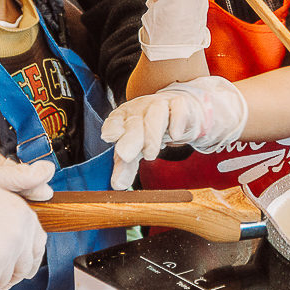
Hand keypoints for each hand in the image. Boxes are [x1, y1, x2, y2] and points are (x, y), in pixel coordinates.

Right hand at [0, 161, 54, 289]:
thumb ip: (23, 177)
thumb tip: (48, 172)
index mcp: (24, 216)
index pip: (39, 244)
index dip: (28, 250)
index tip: (16, 253)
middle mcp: (18, 240)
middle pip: (25, 267)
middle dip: (12, 266)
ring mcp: (2, 261)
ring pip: (6, 280)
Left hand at [100, 76, 247, 189]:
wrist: (181, 111)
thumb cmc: (151, 131)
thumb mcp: (137, 148)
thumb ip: (126, 166)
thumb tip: (118, 185)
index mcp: (124, 117)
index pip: (114, 119)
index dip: (111, 127)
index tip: (108, 137)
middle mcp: (140, 108)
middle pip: (134, 121)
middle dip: (130, 138)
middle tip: (125, 156)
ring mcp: (161, 104)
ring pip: (155, 112)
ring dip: (151, 134)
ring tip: (150, 155)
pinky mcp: (181, 105)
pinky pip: (179, 108)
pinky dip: (177, 120)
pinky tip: (175, 135)